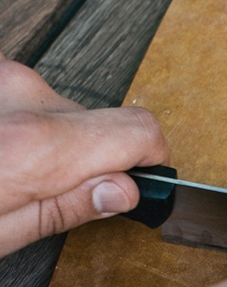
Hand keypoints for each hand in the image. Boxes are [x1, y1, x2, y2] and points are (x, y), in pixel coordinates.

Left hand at [0, 52, 168, 256]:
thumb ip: (68, 208)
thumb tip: (124, 192)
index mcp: (39, 142)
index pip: (140, 131)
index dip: (152, 161)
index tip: (143, 183)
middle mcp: (26, 95)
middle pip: (102, 125)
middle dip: (91, 160)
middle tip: (55, 195)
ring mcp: (6, 77)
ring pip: (66, 114)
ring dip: (55, 145)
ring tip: (13, 176)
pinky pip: (34, 102)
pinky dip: (28, 128)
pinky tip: (2, 154)